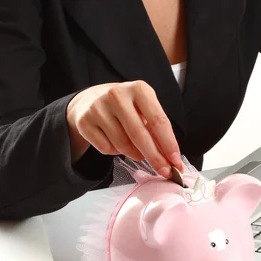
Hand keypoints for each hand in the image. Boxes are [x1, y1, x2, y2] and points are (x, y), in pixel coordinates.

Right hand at [66, 80, 183, 176]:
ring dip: (134, 154)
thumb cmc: (126, 107)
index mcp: (138, 89)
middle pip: (140, 135)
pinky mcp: (84, 121)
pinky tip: (115, 142)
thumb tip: (169, 158)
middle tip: (164, 171)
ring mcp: (98, 107)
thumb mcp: (144, 109)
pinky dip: (114, 152)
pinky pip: (106, 148)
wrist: (91, 100)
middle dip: (155, 157)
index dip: (169, 144)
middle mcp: (117, 95)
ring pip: (122, 145)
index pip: (158, 120)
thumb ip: (156, 130)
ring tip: (136, 151)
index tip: (176, 162)